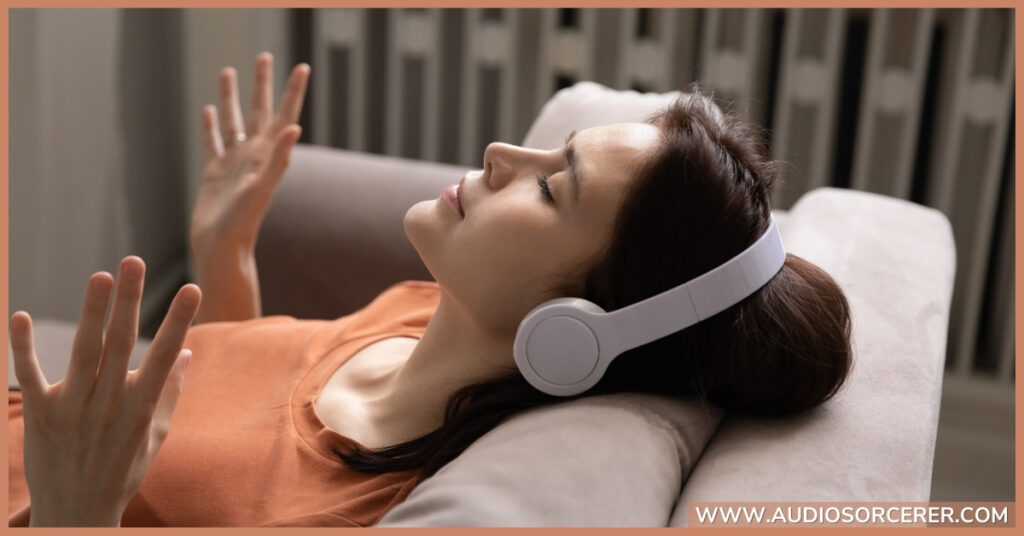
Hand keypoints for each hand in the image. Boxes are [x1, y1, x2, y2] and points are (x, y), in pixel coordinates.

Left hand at [9, 256, 201, 525]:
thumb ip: (170, 392)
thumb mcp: (154, 436)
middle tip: (134, 262)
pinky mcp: (40, 416)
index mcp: (141, 408)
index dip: (179, 321)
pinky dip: (22, 347)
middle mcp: (109, 405)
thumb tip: (188, 352)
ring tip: (101, 276)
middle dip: (129, 301)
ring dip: (92, 312)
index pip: (166, 357)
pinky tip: (18, 317)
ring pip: (84, 353)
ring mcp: (73, 410)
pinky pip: (29, 377)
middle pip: (121, 344)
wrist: (77, 512)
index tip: (192, 289)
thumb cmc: (122, 471)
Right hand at [190, 52, 309, 255]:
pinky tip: (208, 109)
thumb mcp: (262, 188)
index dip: (293, 90)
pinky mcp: (214, 172)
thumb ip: (279, 159)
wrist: (221, 247)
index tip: (302, 66)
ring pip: (233, 120)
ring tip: (228, 70)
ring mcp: (233, 162)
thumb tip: (293, 128)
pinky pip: (213, 141)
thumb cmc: (243, 222)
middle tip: (264, 56)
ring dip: (231, 96)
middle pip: (259, 109)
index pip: (285, 114)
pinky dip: (211, 125)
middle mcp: (253, 154)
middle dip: (262, 83)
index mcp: (268, 155)